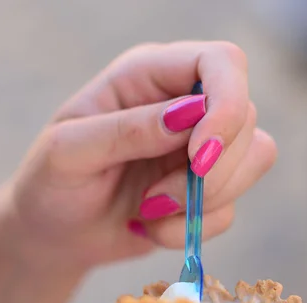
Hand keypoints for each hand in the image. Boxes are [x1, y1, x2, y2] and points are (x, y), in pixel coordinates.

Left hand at [10, 41, 276, 269]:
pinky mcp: (206, 192)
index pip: (222, 63)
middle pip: (245, 118)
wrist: (57, 235)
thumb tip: (188, 117)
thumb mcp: (69, 153)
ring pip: (253, 160)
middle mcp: (184, 105)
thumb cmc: (52, 184)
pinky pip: (230, 210)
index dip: (226, 105)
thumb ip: (126, 130)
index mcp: (150, 75)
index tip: (200, 156)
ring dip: (202, 201)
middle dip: (209, 172)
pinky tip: (152, 228)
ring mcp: (199, 149)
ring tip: (148, 210)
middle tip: (153, 198)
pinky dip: (191, 229)